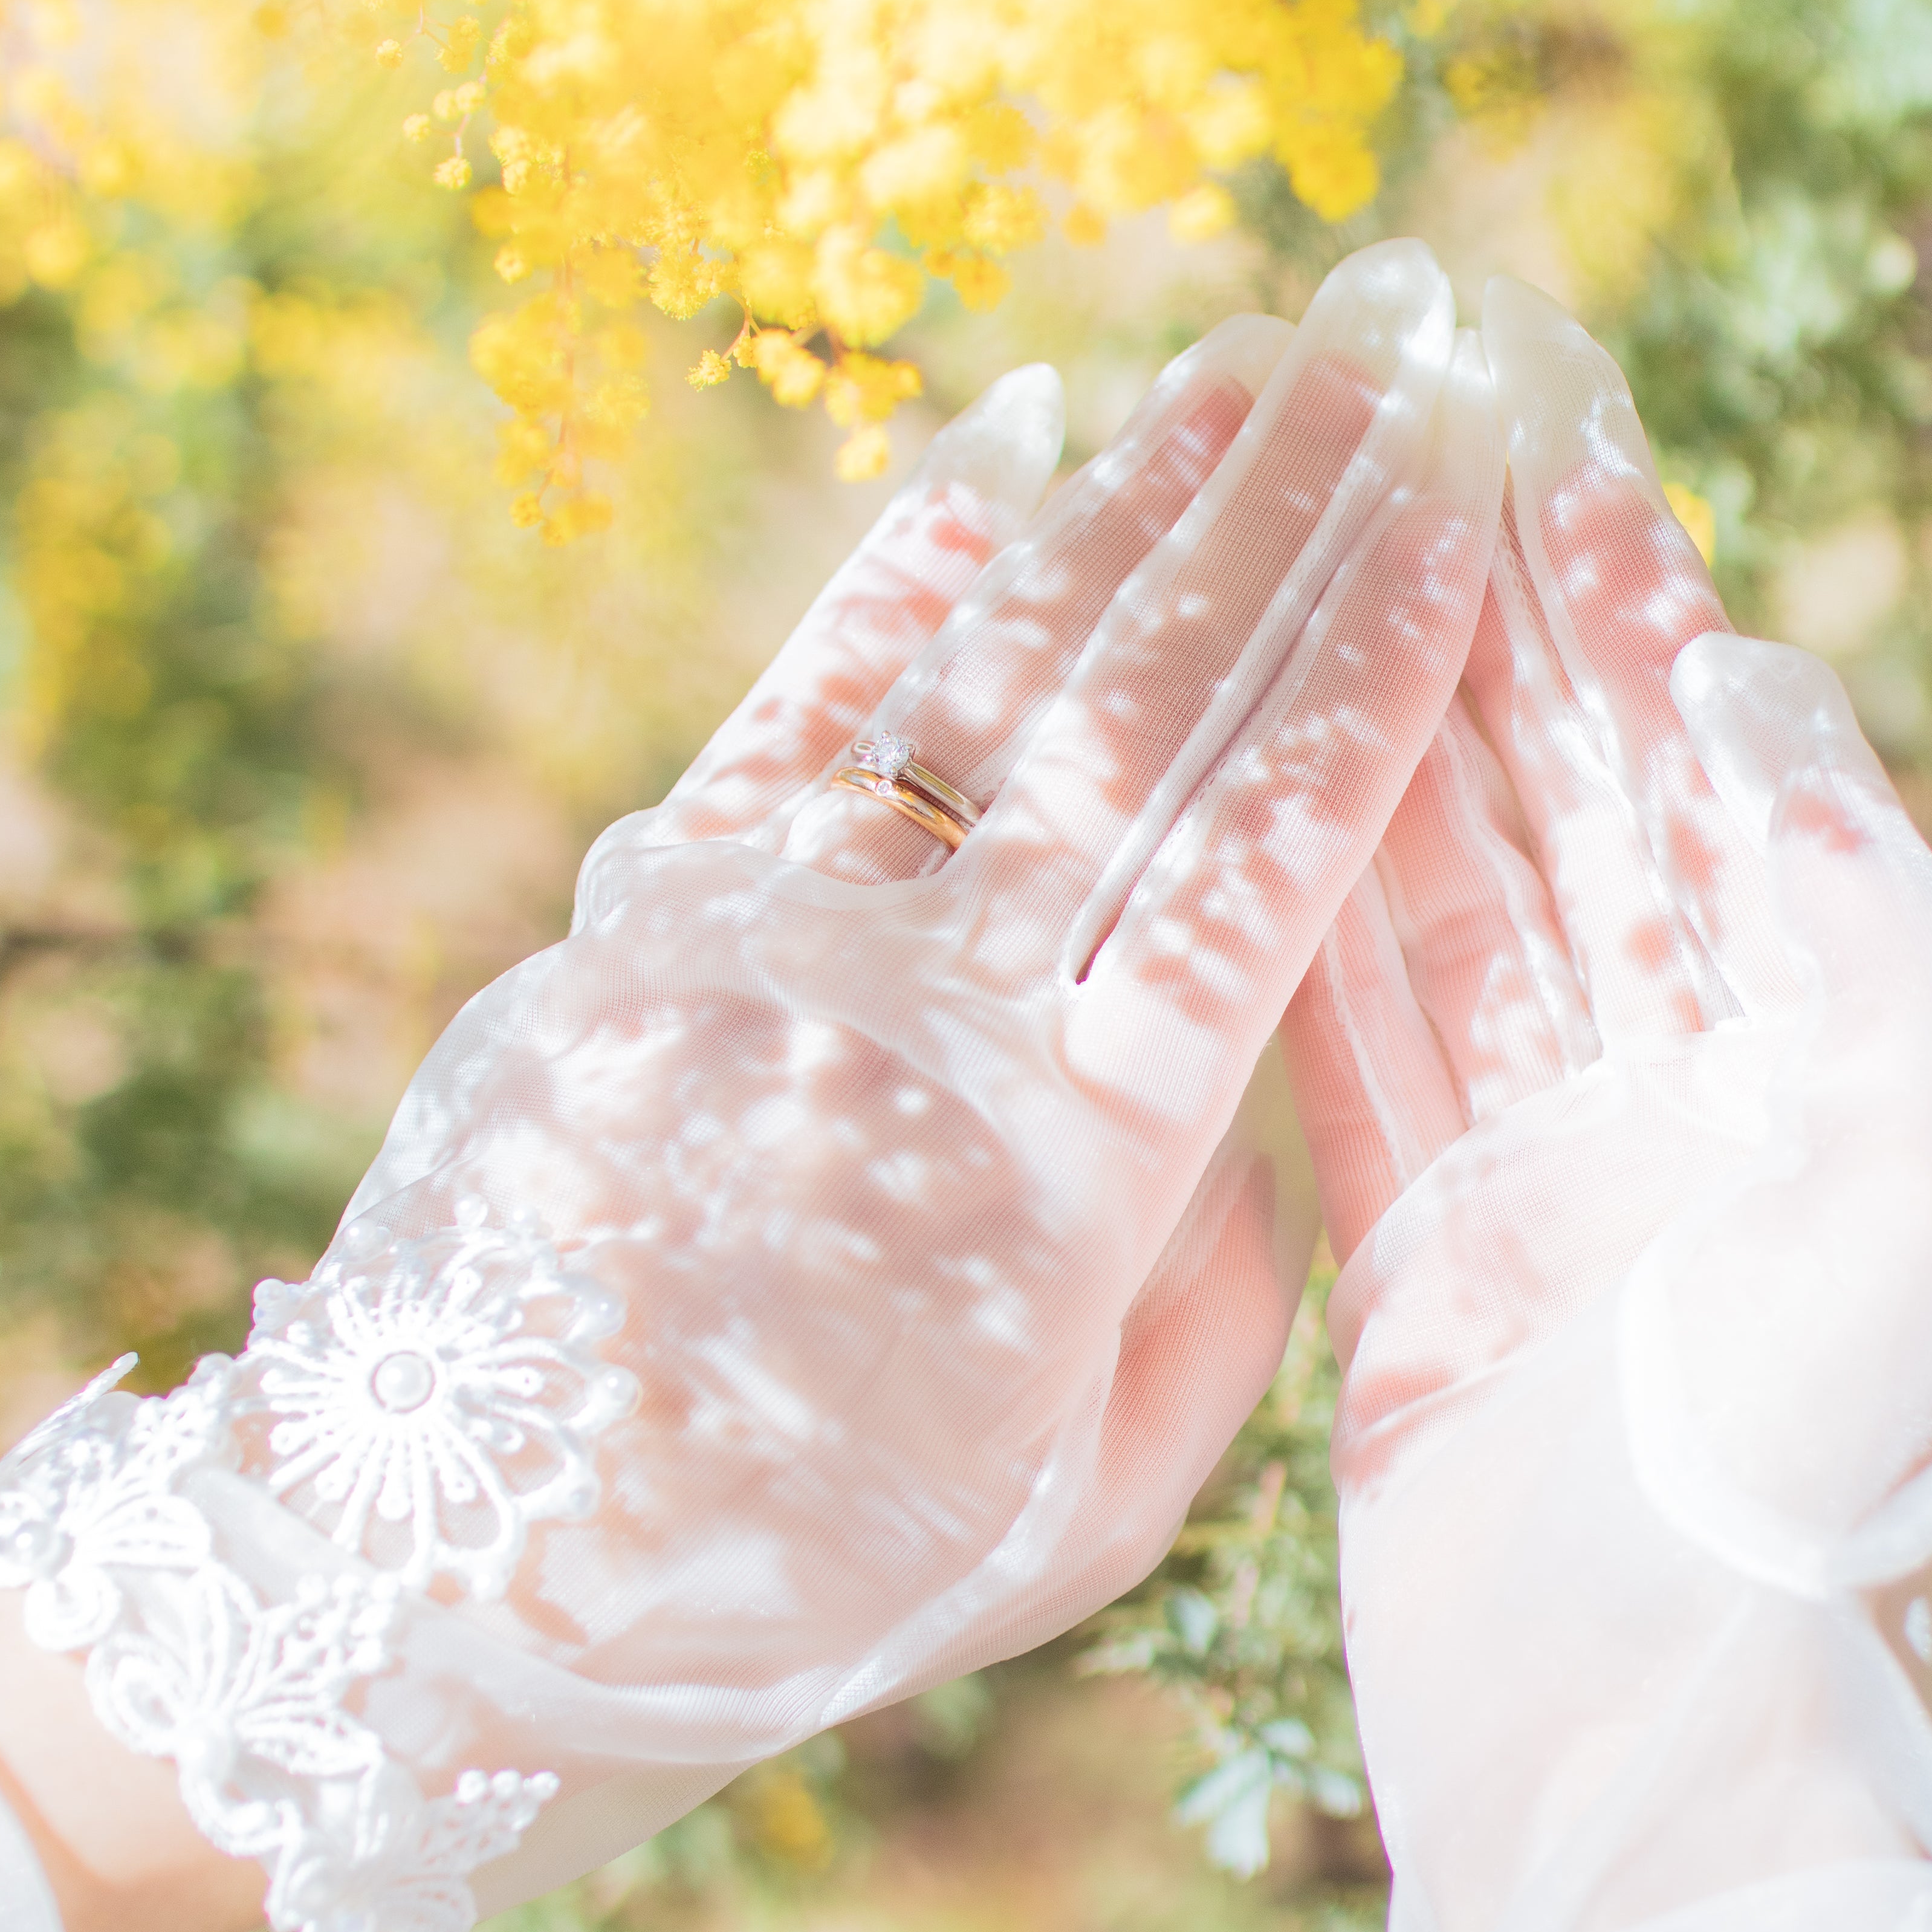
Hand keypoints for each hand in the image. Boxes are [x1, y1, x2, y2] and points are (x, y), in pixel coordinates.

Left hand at [0, 243, 1500, 1931]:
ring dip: (1134, 500)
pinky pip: (813, 695)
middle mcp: (937, 1013)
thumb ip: (1220, 1302)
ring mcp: (785, 939)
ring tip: (1249, 364)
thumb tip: (1256, 1103)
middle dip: (1289, 517)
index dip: (1373, 667)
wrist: (465, 1574)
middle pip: (1150, 711)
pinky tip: (1011, 443)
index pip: (1266, 858)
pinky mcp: (654, 908)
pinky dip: (918, 559)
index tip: (1466, 516)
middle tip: (1398, 356)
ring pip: (996, 669)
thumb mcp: (1090, 1511)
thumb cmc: (819, 1571)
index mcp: (1078, 1169)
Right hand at [1284, 273, 1931, 1931]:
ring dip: (1373, 752)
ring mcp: (1542, 1197)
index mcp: (1828, 1070)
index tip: (1554, 439)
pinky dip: (1295, 934)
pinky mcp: (1411, 1285)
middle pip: (1564, 819)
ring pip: (1439, 918)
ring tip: (1291, 579)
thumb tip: (1762, 699)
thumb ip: (1865, 924)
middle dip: (1485, 636)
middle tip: (1388, 458)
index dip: (1636, 609)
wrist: (1666, 1762)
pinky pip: (1344, 1066)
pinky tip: (1242, 798)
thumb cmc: (1830, 1488)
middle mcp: (1688, 1115)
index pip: (1714, 784)